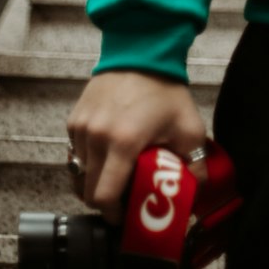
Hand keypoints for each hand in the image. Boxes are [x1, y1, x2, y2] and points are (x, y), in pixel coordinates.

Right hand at [66, 71, 210, 226]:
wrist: (141, 52)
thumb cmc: (166, 91)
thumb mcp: (189, 128)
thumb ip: (195, 166)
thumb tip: (194, 198)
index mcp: (123, 143)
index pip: (104, 197)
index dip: (114, 214)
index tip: (126, 216)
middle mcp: (96, 137)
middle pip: (88, 191)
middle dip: (106, 201)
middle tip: (124, 199)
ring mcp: (81, 128)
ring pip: (79, 174)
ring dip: (96, 180)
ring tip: (117, 174)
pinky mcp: (73, 120)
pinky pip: (75, 154)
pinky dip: (89, 161)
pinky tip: (108, 154)